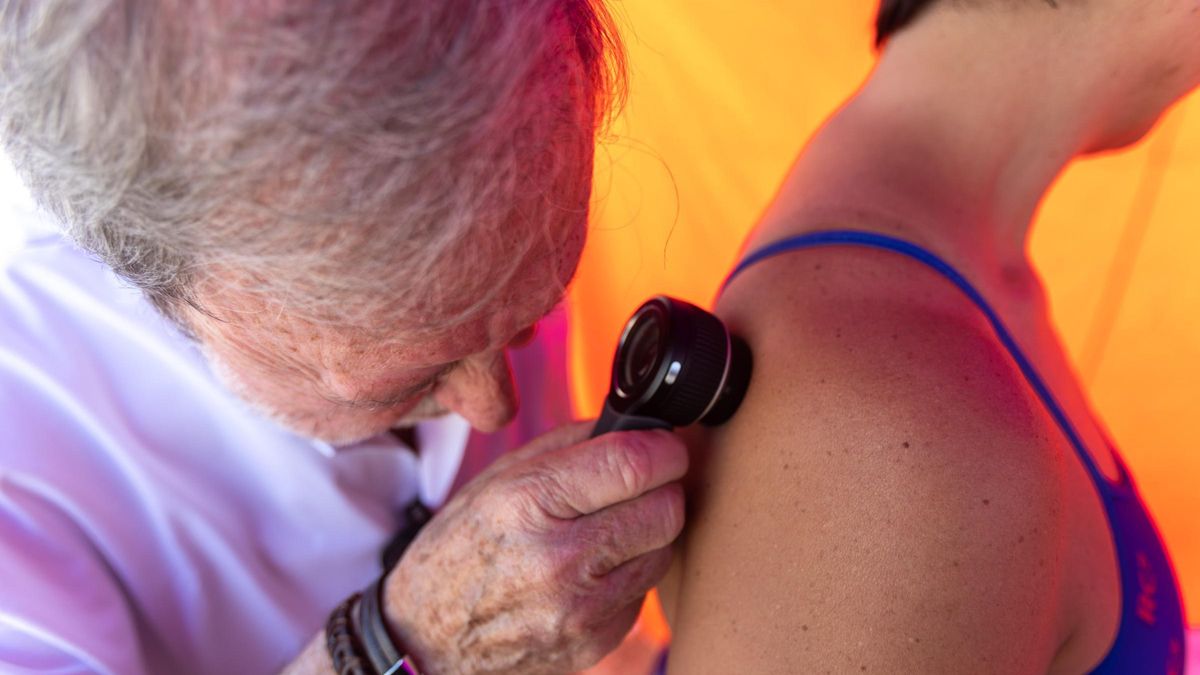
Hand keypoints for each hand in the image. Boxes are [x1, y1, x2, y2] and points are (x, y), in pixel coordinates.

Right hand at [381, 421, 687, 674]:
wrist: (428, 641)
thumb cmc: (462, 549)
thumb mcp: (497, 480)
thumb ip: (568, 446)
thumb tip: (634, 426)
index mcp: (528, 502)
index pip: (634, 464)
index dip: (663, 448)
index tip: (664, 446)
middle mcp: (559, 558)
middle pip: (665, 508)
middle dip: (661, 489)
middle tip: (640, 485)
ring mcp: (580, 608)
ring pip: (664, 550)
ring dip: (649, 533)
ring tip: (610, 528)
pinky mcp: (596, 642)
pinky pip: (643, 591)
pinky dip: (629, 574)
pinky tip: (594, 569)